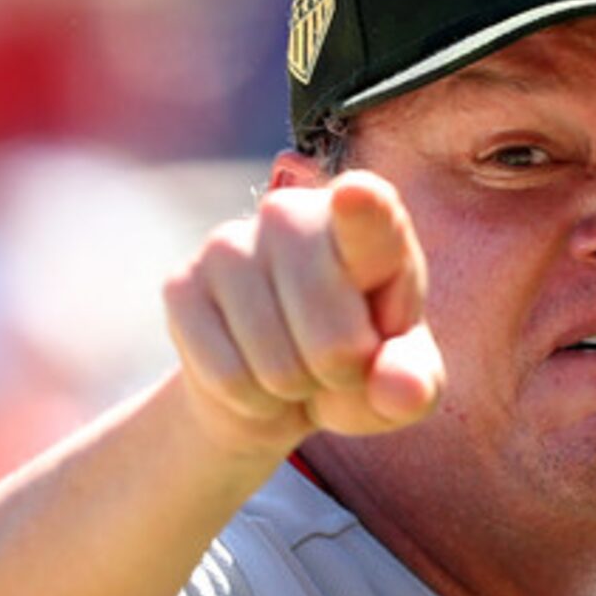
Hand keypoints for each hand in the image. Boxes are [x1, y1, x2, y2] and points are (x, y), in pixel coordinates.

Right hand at [163, 171, 445, 459]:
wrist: (277, 388)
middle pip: (332, 336)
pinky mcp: (180, 285)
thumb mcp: (401, 385)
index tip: (356, 196)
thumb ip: (414, 385)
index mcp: (369, 226)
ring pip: (277, 364)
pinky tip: (253, 373)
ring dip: (295, 389)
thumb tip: (401, 389)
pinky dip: (251, 399)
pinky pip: (228, 376)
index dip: (363, 210)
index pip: (370, 216)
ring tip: (296, 365)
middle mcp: (293, 215)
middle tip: (339, 362)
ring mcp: (228, 244)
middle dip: (342, 375)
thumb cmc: (359, 371)